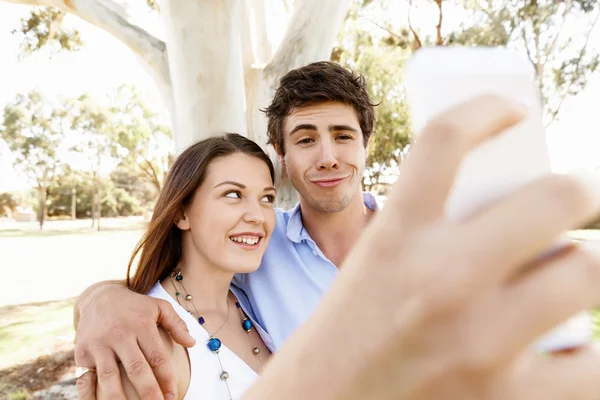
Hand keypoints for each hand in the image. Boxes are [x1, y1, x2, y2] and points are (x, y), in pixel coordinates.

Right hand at [74, 282, 194, 399]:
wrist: (98, 297)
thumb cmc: (134, 306)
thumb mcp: (158, 307)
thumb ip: (176, 324)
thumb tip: (192, 343)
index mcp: (141, 325)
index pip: (156, 357)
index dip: (166, 379)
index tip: (172, 396)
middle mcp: (119, 335)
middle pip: (136, 369)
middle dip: (148, 392)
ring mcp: (99, 345)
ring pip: (109, 378)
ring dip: (119, 399)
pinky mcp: (82, 354)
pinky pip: (84, 381)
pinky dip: (89, 398)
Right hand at [244, 95, 599, 398]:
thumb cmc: (348, 337)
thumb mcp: (372, 269)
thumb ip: (431, 236)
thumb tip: (517, 217)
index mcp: (392, 239)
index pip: (444, 139)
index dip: (486, 107)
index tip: (511, 110)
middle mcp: (439, 281)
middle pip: (555, 195)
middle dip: (575, 193)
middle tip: (572, 204)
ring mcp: (480, 343)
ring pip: (586, 272)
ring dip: (579, 272)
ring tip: (558, 283)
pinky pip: (593, 363)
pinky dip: (584, 354)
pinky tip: (560, 350)